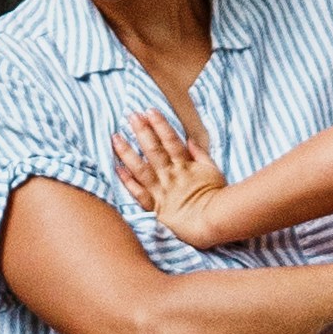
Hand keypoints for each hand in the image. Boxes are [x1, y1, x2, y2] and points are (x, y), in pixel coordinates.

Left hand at [107, 99, 236, 232]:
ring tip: (115, 137)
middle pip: (153, 149)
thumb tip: (190, 140)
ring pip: (141, 167)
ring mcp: (161, 190)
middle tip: (130, 116)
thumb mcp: (213, 171)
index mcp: (186, 165)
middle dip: (141, 131)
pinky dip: (127, 181)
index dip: (160, 124)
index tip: (150, 110)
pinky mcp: (156, 207)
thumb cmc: (217, 197)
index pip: (171, 140)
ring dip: (127, 152)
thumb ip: (201, 155)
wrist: (212, 222)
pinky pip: (138, 193)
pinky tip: (117, 168)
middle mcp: (171, 175)